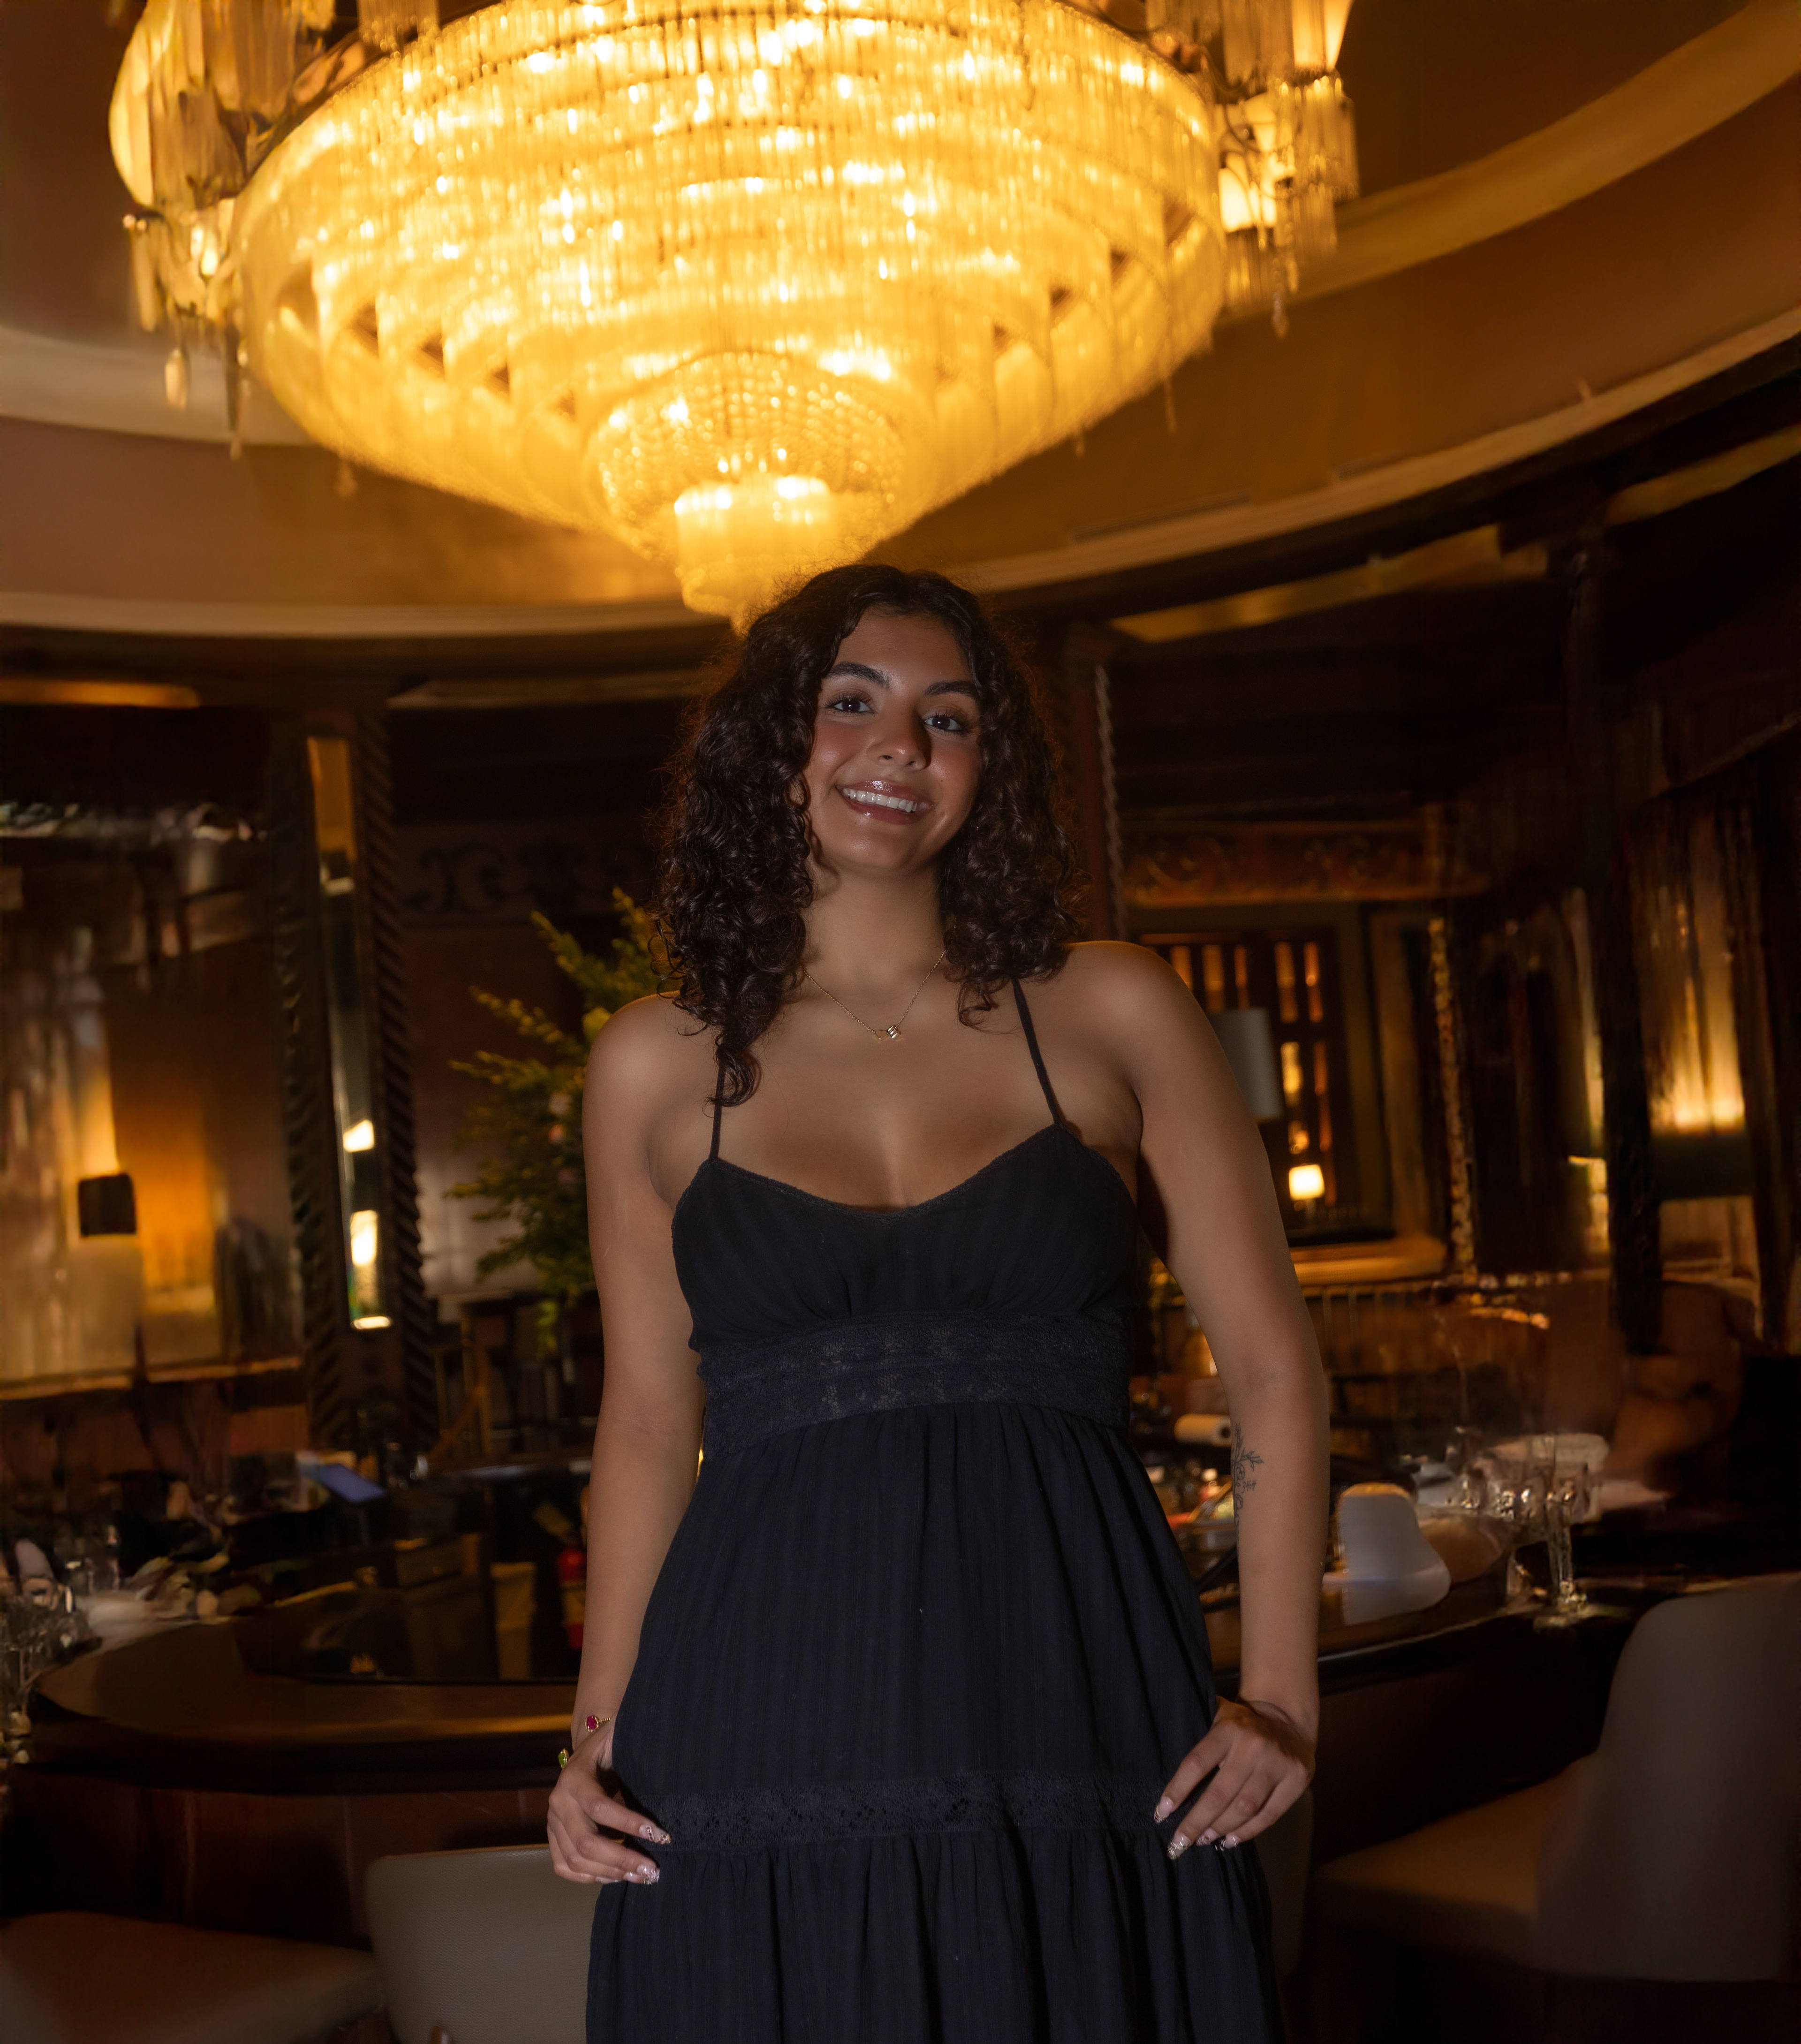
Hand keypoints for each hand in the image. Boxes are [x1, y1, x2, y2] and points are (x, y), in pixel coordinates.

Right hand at [547, 1717, 670, 1885]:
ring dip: (611, 1873)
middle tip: (653, 1870)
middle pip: (586, 1843)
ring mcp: (552, 1823)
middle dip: (622, 1859)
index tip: (661, 1835)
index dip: (629, 1823)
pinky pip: (564, 1867)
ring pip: (575, 1860)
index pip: (599, 1806)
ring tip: (641, 1876)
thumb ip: (635, 1752)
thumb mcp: (620, 1740)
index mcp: (574, 1777)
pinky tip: (616, 1876)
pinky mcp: (552, 1838)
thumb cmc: (610, 1746)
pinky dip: (590, 1878)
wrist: (586, 1752)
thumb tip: (666, 1766)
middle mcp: (558, 1802)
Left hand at [1154, 1696, 1313, 1855]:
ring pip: (1245, 1807)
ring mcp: (1278, 1763)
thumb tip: (1171, 1786)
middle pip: (1220, 1792)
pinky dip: (1248, 1832)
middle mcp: (1253, 1745)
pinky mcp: (1297, 1780)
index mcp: (1229, 1728)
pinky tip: (1230, 1840)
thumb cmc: (1243, 1726)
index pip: (1197, 1762)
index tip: (1161, 1813)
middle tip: (1179, 1841)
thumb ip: (1202, 1744)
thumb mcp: (1220, 1719)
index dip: (1178, 1790)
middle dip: (1196, 1821)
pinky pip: (1269, 1815)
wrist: (1289, 1721)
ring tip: (1203, 1840)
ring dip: (1221, 1828)